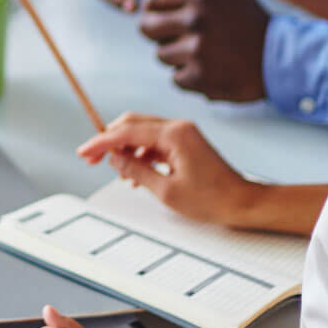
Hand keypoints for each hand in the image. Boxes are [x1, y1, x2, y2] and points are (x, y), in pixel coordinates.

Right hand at [78, 114, 255, 226]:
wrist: (243, 203)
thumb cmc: (214, 199)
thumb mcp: (166, 191)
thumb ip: (136, 171)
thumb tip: (115, 160)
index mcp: (174, 134)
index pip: (127, 132)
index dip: (101, 142)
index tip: (85, 152)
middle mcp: (178, 127)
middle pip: (132, 125)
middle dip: (109, 140)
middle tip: (91, 158)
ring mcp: (183, 134)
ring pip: (142, 133)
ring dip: (124, 148)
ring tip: (113, 169)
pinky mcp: (186, 143)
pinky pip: (155, 142)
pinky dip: (140, 154)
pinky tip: (134, 172)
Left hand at [137, 0, 268, 101]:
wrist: (280, 57)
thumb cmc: (249, 18)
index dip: (155, 6)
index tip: (164, 13)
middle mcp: (196, 23)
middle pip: (147, 27)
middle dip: (157, 30)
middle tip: (176, 34)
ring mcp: (197, 53)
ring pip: (161, 54)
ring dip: (176, 55)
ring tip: (200, 51)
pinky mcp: (201, 79)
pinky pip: (176, 78)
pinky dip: (189, 76)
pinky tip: (209, 68)